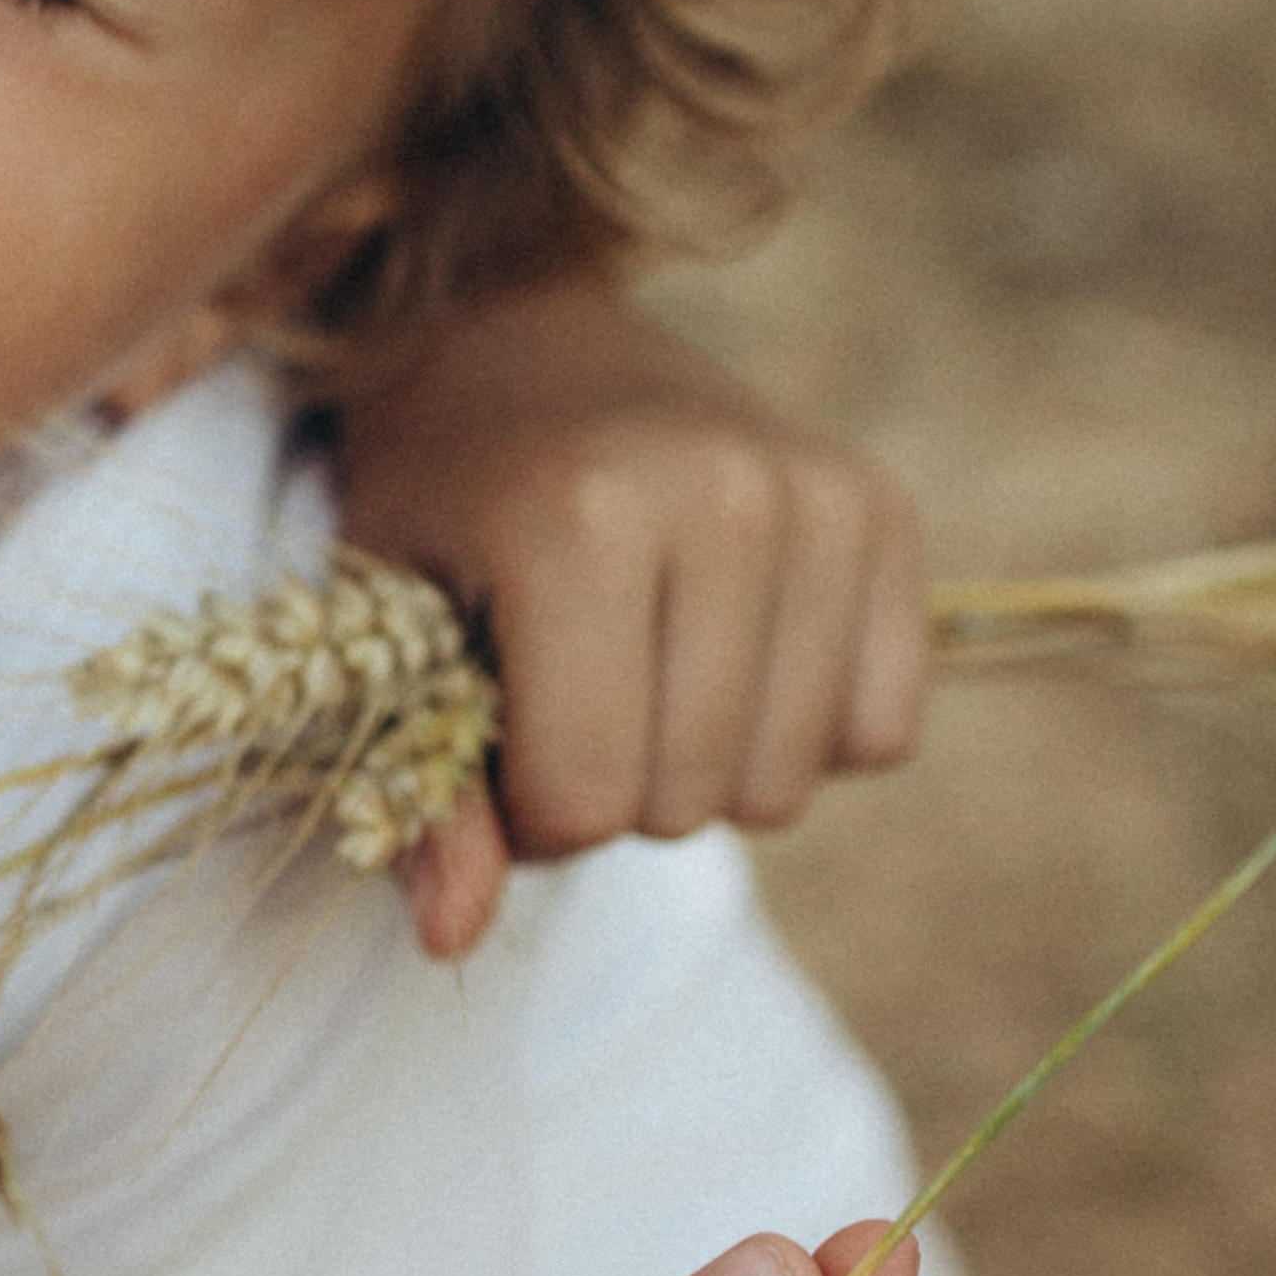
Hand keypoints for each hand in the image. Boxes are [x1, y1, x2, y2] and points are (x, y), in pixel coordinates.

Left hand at [337, 272, 926, 950]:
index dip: (526, 809)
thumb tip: (452, 937)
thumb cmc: (439, 499)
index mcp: (581, 521)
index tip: (494, 732)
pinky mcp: (884, 512)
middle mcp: (724, 497)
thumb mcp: (391, 638)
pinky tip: (729, 649)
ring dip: (703, 767)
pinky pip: (876, 735)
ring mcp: (819, 499)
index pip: (589, 801)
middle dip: (611, 788)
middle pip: (686, 803)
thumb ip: (427, 793)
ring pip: (785, 786)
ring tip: (641, 664)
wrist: (515, 338)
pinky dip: (801, 730)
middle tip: (565, 686)